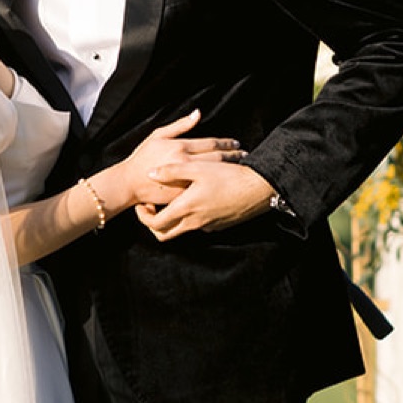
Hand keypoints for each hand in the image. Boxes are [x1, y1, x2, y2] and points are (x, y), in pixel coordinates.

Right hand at [117, 111, 245, 210]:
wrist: (128, 183)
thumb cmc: (142, 158)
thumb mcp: (158, 135)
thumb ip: (180, 125)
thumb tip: (198, 113)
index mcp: (180, 146)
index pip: (212, 143)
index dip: (228, 143)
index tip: (237, 143)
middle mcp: (185, 162)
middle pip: (218, 158)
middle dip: (234, 156)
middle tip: (246, 155)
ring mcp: (185, 180)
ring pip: (215, 174)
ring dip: (229, 170)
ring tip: (241, 168)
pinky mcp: (183, 195)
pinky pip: (206, 189)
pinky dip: (218, 185)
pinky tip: (226, 184)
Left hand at [138, 159, 275, 240]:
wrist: (258, 188)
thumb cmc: (228, 176)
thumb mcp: (198, 168)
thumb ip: (172, 171)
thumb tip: (150, 173)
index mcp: (186, 208)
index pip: (155, 224)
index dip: (144, 217)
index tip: (144, 204)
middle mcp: (195, 222)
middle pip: (164, 234)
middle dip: (153, 223)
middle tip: (152, 208)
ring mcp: (207, 226)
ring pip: (181, 230)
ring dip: (172, 220)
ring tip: (172, 200)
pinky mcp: (218, 225)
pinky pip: (198, 226)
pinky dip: (190, 218)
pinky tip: (195, 200)